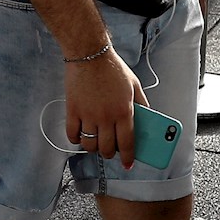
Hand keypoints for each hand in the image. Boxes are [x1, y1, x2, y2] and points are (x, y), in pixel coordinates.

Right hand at [65, 49, 147, 168]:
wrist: (89, 54)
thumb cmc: (112, 68)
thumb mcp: (134, 85)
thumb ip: (142, 104)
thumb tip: (147, 119)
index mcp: (124, 111)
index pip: (127, 143)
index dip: (128, 157)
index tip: (128, 164)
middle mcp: (106, 116)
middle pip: (106, 148)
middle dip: (109, 154)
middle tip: (110, 150)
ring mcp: (88, 115)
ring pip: (89, 145)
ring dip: (93, 148)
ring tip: (96, 142)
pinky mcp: (72, 110)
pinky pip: (72, 134)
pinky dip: (75, 139)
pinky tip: (80, 135)